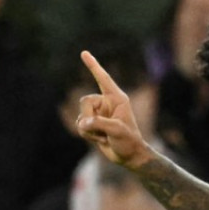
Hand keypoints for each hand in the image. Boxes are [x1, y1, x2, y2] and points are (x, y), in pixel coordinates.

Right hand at [76, 50, 155, 167]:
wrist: (129, 157)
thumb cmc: (129, 141)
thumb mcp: (117, 131)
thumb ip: (99, 124)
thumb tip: (82, 122)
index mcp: (117, 98)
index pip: (103, 79)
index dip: (93, 66)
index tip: (84, 53)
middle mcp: (106, 103)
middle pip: (85, 101)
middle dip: (87, 116)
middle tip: (98, 131)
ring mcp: (99, 114)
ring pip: (80, 115)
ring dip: (88, 130)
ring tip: (103, 137)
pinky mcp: (93, 124)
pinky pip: (80, 125)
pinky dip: (86, 134)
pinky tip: (99, 140)